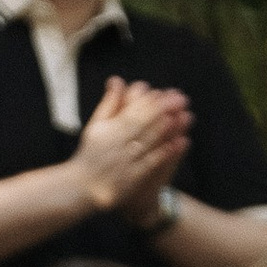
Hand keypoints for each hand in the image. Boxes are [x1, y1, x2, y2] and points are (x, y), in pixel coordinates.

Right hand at [76, 78, 191, 218]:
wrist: (81, 187)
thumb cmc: (90, 153)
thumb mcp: (95, 125)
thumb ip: (108, 103)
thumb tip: (117, 80)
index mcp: (109, 130)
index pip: (133, 112)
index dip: (152, 102)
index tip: (168, 94)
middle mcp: (117, 144)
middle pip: (144, 124)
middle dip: (164, 110)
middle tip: (182, 99)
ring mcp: (125, 162)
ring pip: (149, 141)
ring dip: (168, 128)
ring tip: (185, 116)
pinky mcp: (132, 178)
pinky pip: (150, 163)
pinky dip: (165, 152)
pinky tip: (179, 142)